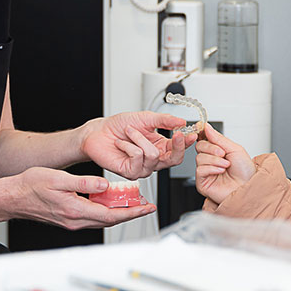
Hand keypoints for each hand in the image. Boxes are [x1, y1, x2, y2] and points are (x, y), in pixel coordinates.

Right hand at [10, 167, 155, 229]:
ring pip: (102, 218)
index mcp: (75, 210)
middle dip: (130, 213)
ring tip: (132, 201)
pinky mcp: (68, 218)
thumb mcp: (58, 178)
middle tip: (145, 204)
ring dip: (118, 211)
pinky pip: (92, 216)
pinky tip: (108, 200)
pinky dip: (105, 210)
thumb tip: (104, 184)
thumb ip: (84, 182)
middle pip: (110, 219)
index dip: (132, 212)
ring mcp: (71, 221)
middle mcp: (75, 220)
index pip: (111, 215)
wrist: (12, 198)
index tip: (146, 208)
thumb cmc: (30, 187)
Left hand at [80, 111, 196, 178]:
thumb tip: (182, 122)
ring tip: (129, 131)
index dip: (187, 143)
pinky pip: (137, 157)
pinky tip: (121, 143)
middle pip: (174, 159)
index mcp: (160, 147)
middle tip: (177, 134)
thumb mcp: (145, 118)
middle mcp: (153, 159)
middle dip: (177, 146)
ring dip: (139, 138)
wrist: (98, 132)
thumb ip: (165, 120)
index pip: (179, 149)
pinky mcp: (130, 172)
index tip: (191, 133)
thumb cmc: (119, 126)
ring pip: (153, 155)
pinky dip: (128, 145)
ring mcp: (142, 168)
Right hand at [195, 124, 255, 204]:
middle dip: (211, 148)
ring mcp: (206, 171)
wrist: (249, 187)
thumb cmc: (246, 172)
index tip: (202, 128)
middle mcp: (211, 160)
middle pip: (199, 146)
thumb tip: (207, 127)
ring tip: (226, 165)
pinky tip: (220, 171)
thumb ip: (218, 138)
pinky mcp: (202, 182)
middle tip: (223, 153)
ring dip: (215, 160)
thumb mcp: (234, 149)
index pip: (204, 139)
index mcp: (217, 151)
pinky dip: (211, 168)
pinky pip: (200, 170)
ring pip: (199, 158)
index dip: (202, 133)